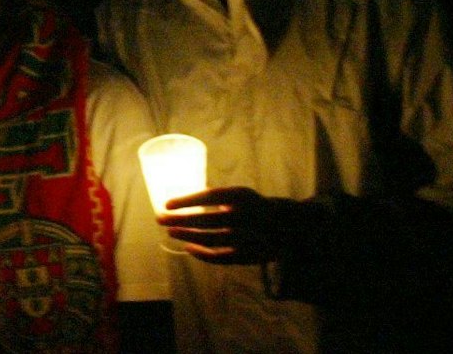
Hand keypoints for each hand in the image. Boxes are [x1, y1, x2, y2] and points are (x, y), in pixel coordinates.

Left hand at [158, 186, 322, 264]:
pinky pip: (221, 257)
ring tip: (170, 232)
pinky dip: (203, 254)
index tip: (166, 203)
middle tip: (160, 218)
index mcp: (242, 196)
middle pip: (207, 219)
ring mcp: (248, 237)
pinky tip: (188, 248)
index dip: (186, 200)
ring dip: (187, 235)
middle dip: (180, 220)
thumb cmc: (256, 207)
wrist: (291, 226)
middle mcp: (246, 215)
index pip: (209, 196)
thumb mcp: (241, 195)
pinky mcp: (249, 255)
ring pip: (211, 239)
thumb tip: (185, 195)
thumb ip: (216, 197)